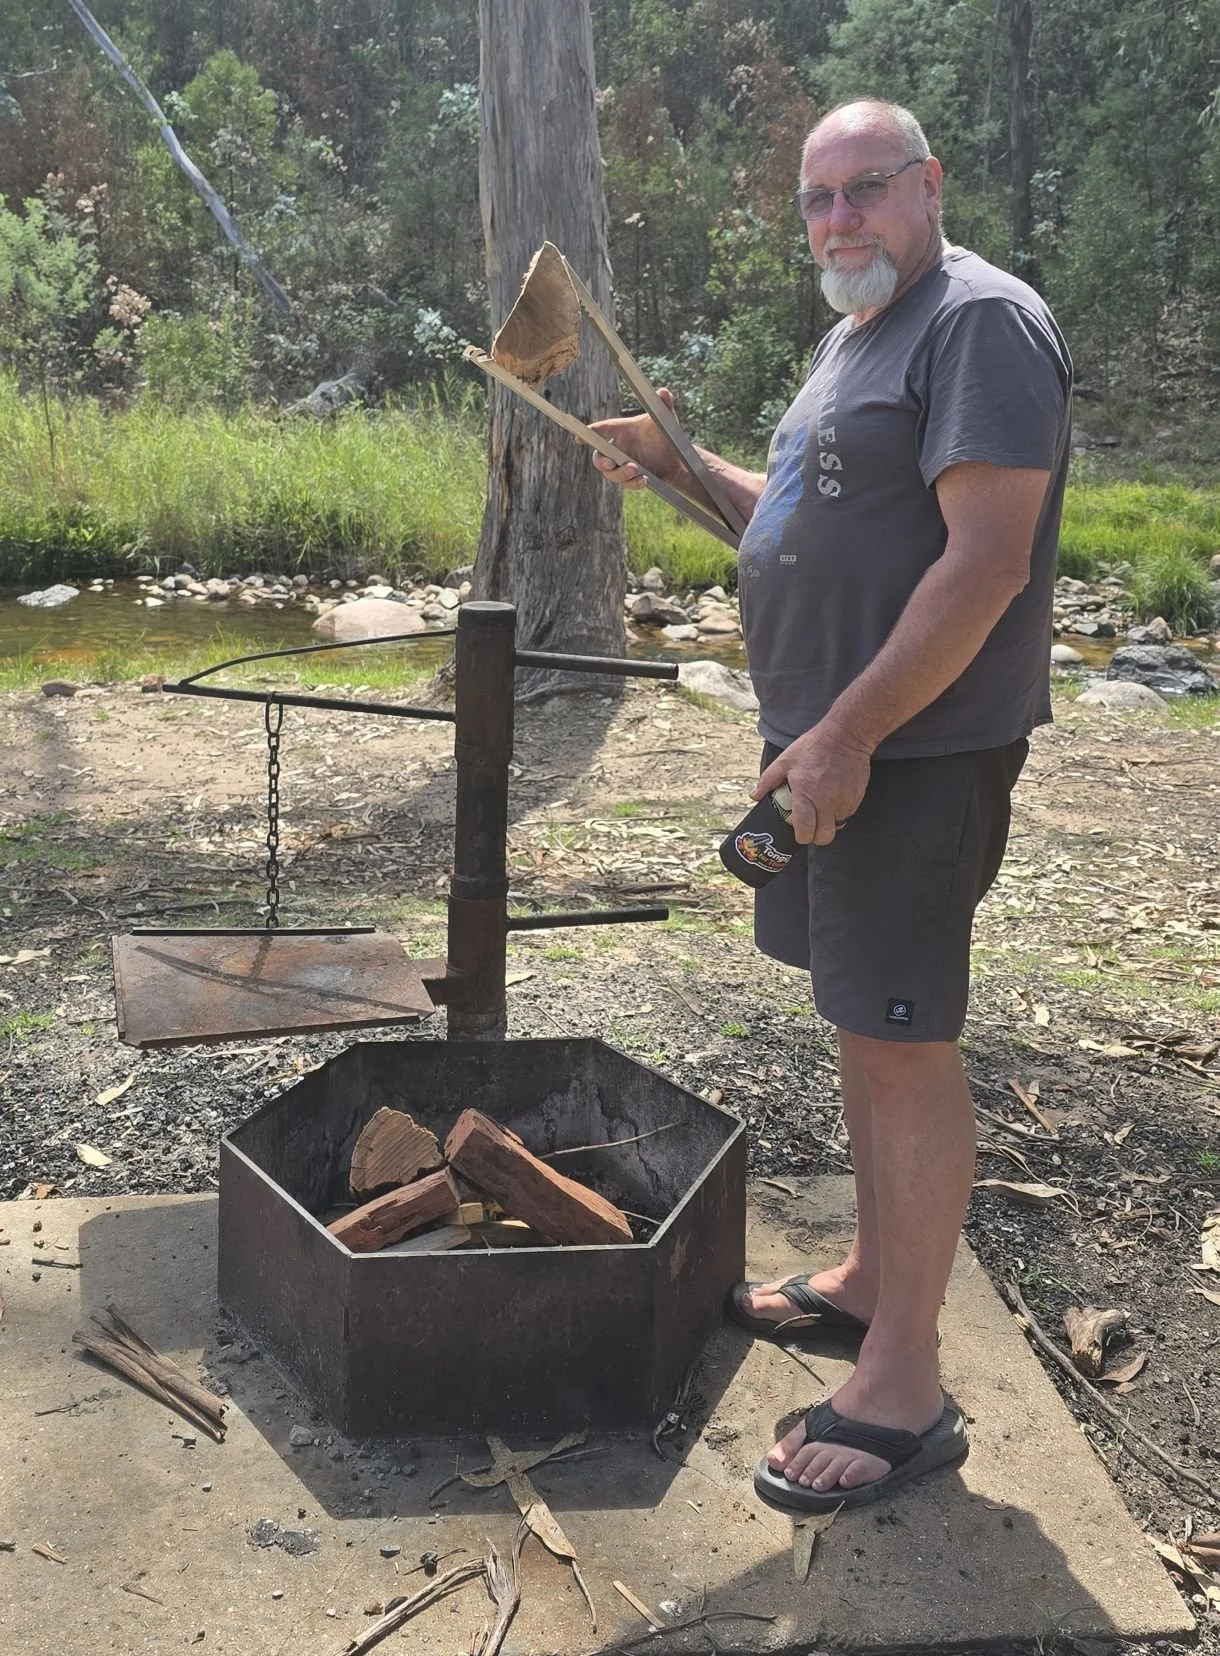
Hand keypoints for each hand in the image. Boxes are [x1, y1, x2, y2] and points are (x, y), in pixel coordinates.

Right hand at [587, 387, 680, 490]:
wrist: (677, 459)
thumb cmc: (667, 435)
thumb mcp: (666, 419)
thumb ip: (664, 404)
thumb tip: (664, 392)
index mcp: (621, 430)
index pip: (600, 430)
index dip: (588, 434)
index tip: (579, 437)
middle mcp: (618, 448)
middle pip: (599, 457)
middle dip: (602, 462)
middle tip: (611, 463)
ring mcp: (622, 464)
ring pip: (611, 473)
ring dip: (620, 474)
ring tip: (635, 469)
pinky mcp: (630, 478)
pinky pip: (626, 483)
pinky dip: (633, 483)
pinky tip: (644, 480)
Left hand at [753, 723, 871, 846]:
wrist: (845, 736)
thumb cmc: (813, 747)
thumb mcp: (785, 760)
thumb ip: (768, 780)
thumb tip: (754, 796)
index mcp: (806, 794)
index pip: (805, 830)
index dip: (802, 836)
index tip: (799, 832)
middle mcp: (826, 801)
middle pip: (824, 837)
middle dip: (816, 836)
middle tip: (811, 826)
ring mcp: (843, 801)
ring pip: (836, 826)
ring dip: (828, 822)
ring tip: (821, 807)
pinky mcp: (856, 798)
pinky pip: (846, 814)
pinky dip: (839, 811)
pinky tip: (833, 796)